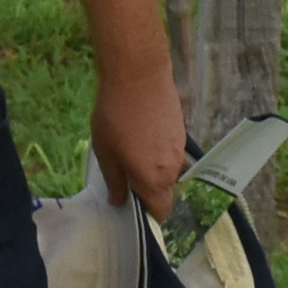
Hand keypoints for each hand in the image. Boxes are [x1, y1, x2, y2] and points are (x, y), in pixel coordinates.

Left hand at [90, 59, 189, 214]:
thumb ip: (115, 182)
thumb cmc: (116, 116)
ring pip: (169, 170)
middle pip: (166, 190)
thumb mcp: (105, 152)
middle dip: (150, 188)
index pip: (161, 211)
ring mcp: (180, 149)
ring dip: (154, 168)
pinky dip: (159, 150)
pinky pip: (171, 151)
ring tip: (133, 149)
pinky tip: (143, 133)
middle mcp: (173, 169)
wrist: (138, 75)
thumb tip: (119, 202)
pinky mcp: (181, 131)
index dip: (147, 212)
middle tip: (127, 172)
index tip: (132, 202)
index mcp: (154, 180)